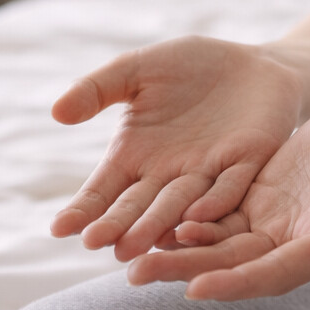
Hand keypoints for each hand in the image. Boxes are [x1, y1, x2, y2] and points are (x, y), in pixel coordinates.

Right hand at [50, 36, 303, 260]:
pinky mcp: (246, 164)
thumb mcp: (136, 70)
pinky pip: (230, 186)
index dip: (84, 209)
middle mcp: (168, 175)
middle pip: (139, 206)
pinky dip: (214, 201)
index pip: (104, 190)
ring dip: (158, 226)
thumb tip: (56, 113)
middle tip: (95, 245)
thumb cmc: (189, 68)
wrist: (253, 63)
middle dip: (118, 225)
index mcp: (136, 156)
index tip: (60, 229)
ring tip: (134, 246)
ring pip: (180, 205)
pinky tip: (196, 216)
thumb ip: (97, 89)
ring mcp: (207, 174)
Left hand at [125, 90, 309, 299]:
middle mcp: (300, 241)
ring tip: (130, 254)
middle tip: (135, 273)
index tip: (195, 288)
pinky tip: (155, 217)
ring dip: (180, 251)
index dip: (235, 282)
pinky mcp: (266, 198)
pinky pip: (222, 216)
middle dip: (187, 271)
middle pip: (236, 266)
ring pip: (222, 245)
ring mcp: (281, 222)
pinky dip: (191, 221)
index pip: (274, 272)